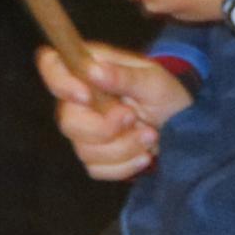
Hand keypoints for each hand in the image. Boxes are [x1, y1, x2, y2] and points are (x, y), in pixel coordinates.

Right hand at [39, 44, 192, 183]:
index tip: (85, 96)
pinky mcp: (96, 156)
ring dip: (123, 147)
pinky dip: (125, 165)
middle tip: (133, 118)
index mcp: (89, 69)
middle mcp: (80, 99)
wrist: (182, 123)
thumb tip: (93, 71)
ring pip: (84, 149)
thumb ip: (124, 76)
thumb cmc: (165, 92)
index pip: (52, 66)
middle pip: (67, 120)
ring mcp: (86, 130)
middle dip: (103, 128)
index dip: (59, 82)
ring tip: (150, 135)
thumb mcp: (153, 80)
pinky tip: (145, 154)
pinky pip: (97, 168)